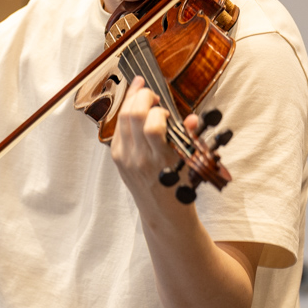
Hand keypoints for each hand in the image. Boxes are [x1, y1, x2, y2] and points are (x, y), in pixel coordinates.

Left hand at [109, 76, 198, 207]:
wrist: (163, 214)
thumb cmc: (180, 189)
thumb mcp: (189, 163)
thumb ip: (189, 138)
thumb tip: (190, 119)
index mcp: (160, 158)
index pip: (150, 123)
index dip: (154, 105)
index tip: (160, 99)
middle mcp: (139, 158)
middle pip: (131, 116)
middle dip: (140, 96)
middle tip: (150, 93)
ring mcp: (125, 159)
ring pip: (121, 120)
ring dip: (130, 102)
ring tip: (141, 96)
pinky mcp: (117, 159)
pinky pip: (117, 131)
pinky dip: (125, 117)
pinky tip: (133, 112)